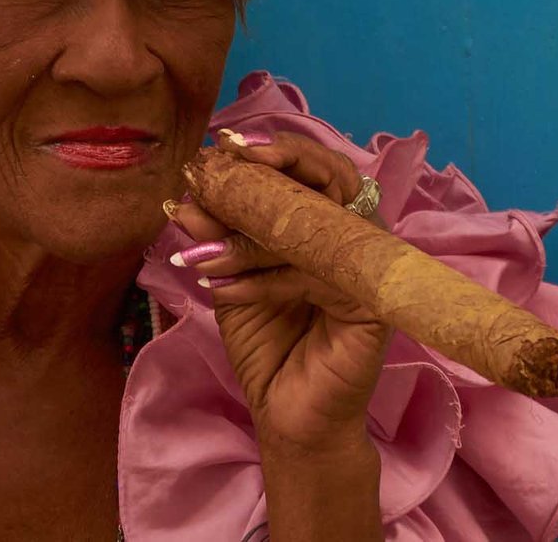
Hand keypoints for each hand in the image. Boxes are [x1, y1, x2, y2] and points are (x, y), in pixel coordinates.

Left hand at [168, 130, 392, 451]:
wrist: (286, 415)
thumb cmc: (269, 343)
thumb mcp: (230, 278)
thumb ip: (216, 236)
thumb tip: (186, 194)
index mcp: (329, 222)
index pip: (313, 167)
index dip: (276, 148)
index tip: (224, 143)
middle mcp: (357, 237)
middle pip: (333, 175)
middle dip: (278, 162)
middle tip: (226, 162)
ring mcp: (369, 269)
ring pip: (315, 226)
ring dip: (249, 234)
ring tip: (199, 252)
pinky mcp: (371, 306)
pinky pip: (312, 276)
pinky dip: (261, 281)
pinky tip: (221, 291)